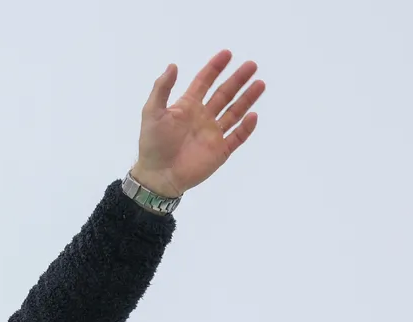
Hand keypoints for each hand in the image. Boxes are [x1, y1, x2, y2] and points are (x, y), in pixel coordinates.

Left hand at [130, 50, 265, 197]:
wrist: (158, 175)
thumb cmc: (153, 144)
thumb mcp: (152, 112)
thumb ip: (162, 89)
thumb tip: (173, 65)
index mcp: (187, 107)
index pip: (204, 82)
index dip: (215, 68)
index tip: (227, 54)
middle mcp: (203, 117)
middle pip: (224, 94)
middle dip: (237, 79)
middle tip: (252, 65)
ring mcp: (213, 134)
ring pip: (234, 112)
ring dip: (247, 98)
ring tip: (260, 83)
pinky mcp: (220, 151)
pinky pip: (237, 137)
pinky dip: (246, 127)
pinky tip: (253, 115)